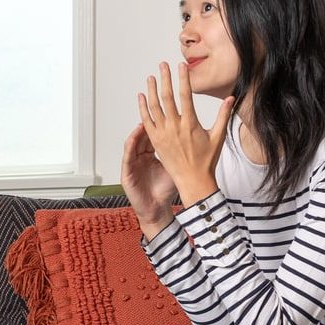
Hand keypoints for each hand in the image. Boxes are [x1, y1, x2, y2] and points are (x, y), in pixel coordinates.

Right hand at [120, 123, 177, 237]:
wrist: (157, 210)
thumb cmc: (166, 191)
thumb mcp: (176, 168)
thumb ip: (181, 154)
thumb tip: (197, 140)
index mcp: (151, 156)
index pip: (153, 136)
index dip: (158, 124)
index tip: (166, 114)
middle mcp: (140, 157)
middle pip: (142, 137)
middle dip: (146, 123)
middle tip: (153, 114)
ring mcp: (132, 164)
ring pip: (133, 143)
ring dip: (136, 132)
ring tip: (143, 121)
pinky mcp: (126, 172)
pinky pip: (127, 155)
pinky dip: (130, 145)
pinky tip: (134, 137)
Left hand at [137, 61, 233, 206]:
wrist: (193, 181)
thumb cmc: (206, 160)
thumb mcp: (218, 136)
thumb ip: (223, 115)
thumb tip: (232, 98)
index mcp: (190, 124)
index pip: (185, 95)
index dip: (183, 78)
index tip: (181, 66)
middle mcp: (175, 127)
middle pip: (167, 97)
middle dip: (165, 79)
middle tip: (162, 65)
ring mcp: (163, 134)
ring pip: (154, 107)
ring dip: (151, 90)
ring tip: (151, 77)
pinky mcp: (155, 141)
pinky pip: (146, 121)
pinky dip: (142, 108)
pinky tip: (141, 97)